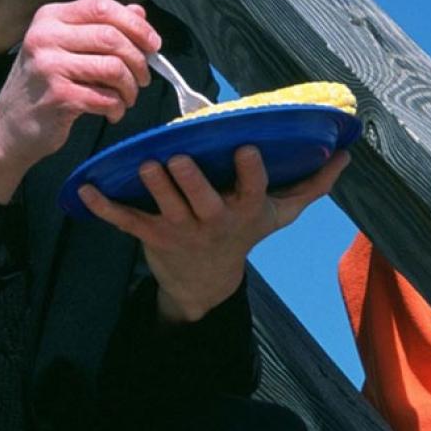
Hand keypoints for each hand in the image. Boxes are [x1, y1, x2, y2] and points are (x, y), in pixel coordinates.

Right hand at [0, 0, 160, 202]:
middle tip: (143, 78)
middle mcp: (45, 36)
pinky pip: (106, 98)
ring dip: (130, 88)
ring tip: (127, 98)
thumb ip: (101, 27)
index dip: (136, 24)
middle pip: (112, 37)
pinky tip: (113, 113)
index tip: (154, 44)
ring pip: (114, 68)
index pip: (102, 7)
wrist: (10, 127)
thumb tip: (139, 11)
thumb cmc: (44, 84)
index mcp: (49, 17)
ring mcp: (49, 67)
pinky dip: (118, 107)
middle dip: (139, 60)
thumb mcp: (66, 47)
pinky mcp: (58, 97)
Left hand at [78, 146, 350, 322]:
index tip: (247, 149)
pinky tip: (83, 190)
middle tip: (179, 157)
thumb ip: (312, 184)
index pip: (252, 192)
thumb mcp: (282, 213)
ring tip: (145, 164)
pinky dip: (103, 207)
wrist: (205, 281)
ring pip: (165, 207)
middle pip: (204, 201)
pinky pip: (125, 221)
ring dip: (153, 187)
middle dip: (191, 181)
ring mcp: (180, 230)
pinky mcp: (150, 235)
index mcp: (245, 211)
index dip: (250, 173)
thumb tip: (347, 154)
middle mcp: (214, 221)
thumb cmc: (246, 232)